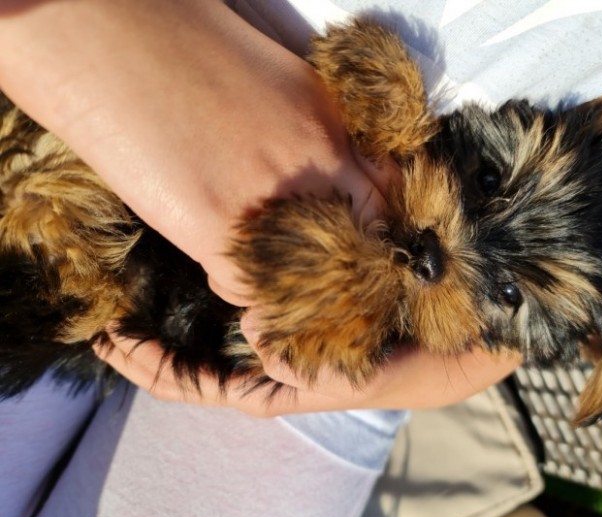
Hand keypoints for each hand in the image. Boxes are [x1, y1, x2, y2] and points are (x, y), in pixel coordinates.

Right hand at [0, 0, 383, 305]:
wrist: (111, 36)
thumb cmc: (185, 49)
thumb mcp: (277, 84)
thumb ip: (311, 136)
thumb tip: (319, 181)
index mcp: (327, 127)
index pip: (382, 203)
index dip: (370, 237)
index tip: (350, 251)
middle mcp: (310, 167)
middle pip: (351, 251)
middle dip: (334, 273)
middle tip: (304, 276)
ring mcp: (266, 199)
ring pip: (298, 277)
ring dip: (279, 281)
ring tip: (250, 260)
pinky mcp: (213, 226)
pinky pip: (245, 287)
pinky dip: (236, 287)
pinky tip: (215, 259)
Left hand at [95, 321, 521, 414]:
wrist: (441, 347)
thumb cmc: (394, 364)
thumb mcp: (345, 371)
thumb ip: (300, 363)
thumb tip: (248, 333)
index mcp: (273, 386)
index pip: (196, 384)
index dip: (150, 366)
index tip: (114, 340)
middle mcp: (267, 366)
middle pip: (193, 369)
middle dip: (148, 354)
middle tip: (107, 329)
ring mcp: (276, 344)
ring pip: (210, 345)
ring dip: (172, 331)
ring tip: (135, 312)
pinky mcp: (291, 319)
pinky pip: (238, 313)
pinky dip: (212, 303)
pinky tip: (198, 283)